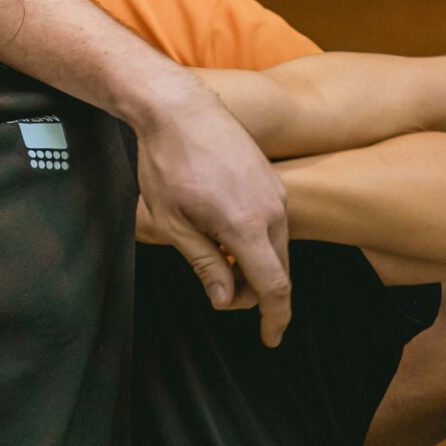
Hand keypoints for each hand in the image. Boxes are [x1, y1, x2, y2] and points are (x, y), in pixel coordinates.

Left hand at [136, 91, 292, 344]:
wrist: (177, 106)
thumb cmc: (167, 162)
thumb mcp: (173, 222)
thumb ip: (204, 263)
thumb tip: (225, 299)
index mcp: (248, 226)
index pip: (275, 287)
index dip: (275, 319)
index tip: (271, 339)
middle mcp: (273, 210)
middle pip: (278, 270)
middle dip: (254, 292)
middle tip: (218, 291)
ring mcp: (276, 191)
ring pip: (277, 246)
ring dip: (254, 263)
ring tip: (214, 255)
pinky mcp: (271, 178)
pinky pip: (273, 222)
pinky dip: (255, 239)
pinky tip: (222, 229)